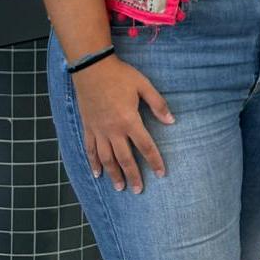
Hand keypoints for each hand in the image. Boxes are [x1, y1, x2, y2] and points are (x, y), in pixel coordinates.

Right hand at [72, 55, 173, 192]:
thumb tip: (172, 121)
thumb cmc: (121, 76)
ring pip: (106, 158)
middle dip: (133, 175)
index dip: (154, 161)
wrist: (92, 69)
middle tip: (138, 190)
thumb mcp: (144, 86)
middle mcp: (113, 130)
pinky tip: (97, 173)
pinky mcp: (88, 127)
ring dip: (113, 174)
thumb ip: (158, 104)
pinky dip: (93, 163)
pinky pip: (90, 150)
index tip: (161, 173)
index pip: (145, 146)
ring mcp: (98, 130)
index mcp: (130, 121)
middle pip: (125, 158)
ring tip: (119, 187)